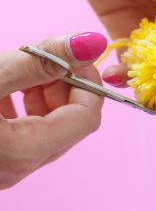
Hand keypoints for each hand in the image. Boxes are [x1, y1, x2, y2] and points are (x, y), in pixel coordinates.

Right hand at [0, 31, 106, 188]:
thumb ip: (41, 60)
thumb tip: (92, 42)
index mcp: (24, 152)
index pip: (87, 117)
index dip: (88, 81)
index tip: (75, 54)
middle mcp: (19, 168)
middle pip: (70, 122)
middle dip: (65, 84)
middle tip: (45, 59)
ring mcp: (7, 168)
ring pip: (48, 127)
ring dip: (44, 93)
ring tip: (23, 71)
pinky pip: (26, 132)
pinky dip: (24, 105)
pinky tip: (6, 87)